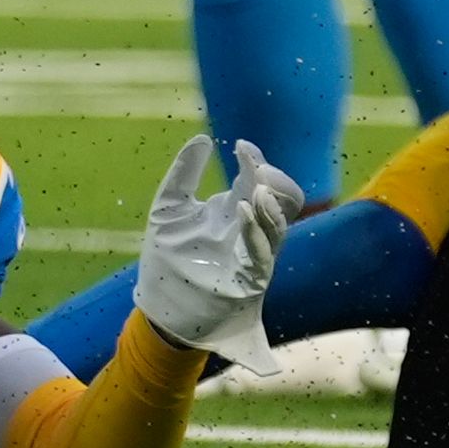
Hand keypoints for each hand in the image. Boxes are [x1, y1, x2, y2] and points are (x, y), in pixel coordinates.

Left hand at [134, 135, 298, 350]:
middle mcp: (253, 232)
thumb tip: (204, 139)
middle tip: (257, 169)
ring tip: (256, 186)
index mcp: (238, 212)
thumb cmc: (167, 260)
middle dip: (278, 181)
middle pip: (287, 201)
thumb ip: (184, 174)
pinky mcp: (250, 282)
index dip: (256, 160)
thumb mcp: (169, 209)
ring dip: (271, 203)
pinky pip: (264, 252)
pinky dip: (256, 229)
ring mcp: (255, 257)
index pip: (263, 180)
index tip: (240, 146)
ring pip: (281, 225)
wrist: (160, 308)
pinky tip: (242, 210)